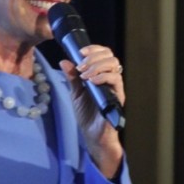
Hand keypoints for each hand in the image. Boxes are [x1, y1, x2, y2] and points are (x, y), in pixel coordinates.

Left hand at [60, 44, 123, 177]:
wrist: (93, 134)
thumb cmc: (87, 114)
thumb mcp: (76, 93)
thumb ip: (72, 78)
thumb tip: (64, 61)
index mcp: (102, 75)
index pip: (104, 54)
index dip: (94, 49)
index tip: (80, 52)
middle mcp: (111, 79)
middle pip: (110, 56)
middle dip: (94, 56)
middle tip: (81, 65)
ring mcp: (116, 87)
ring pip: (114, 65)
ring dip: (97, 65)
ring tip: (84, 74)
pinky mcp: (118, 96)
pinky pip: (115, 80)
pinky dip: (102, 76)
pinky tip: (91, 81)